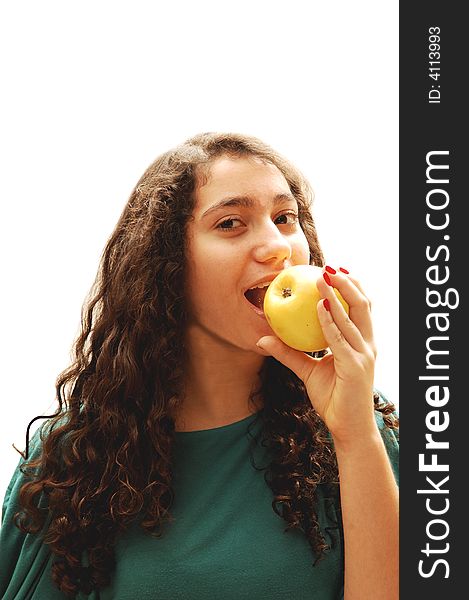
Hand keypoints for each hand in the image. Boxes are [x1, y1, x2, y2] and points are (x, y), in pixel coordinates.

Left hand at [256, 267, 377, 445]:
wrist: (348, 428)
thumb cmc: (333, 399)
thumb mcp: (308, 371)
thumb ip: (289, 353)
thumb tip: (263, 339)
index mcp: (361, 343)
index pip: (360, 309)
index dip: (351, 287)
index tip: (335, 270)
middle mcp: (367, 346)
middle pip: (363, 306)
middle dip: (348, 283)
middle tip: (330, 266)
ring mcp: (363, 356)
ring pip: (353, 317)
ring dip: (338, 294)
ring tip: (323, 277)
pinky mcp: (355, 367)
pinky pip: (340, 339)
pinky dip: (330, 320)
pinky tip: (320, 306)